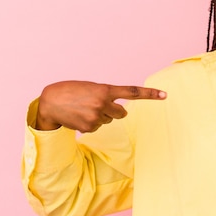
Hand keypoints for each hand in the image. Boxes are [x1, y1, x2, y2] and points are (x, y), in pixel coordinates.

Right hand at [36, 81, 166, 132]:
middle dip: (114, 111)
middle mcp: (103, 103)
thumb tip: (119, 112)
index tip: (165, 95)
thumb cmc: (73, 91)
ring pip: (109, 120)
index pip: (132, 92)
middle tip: (98, 104)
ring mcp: (96, 116)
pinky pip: (98, 127)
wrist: (50, 102)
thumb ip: (108, 96)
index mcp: (105, 90)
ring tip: (84, 108)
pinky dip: (90, 123)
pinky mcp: (89, 127)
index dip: (150, 94)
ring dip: (100, 116)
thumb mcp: (92, 88)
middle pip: (122, 113)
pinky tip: (79, 116)